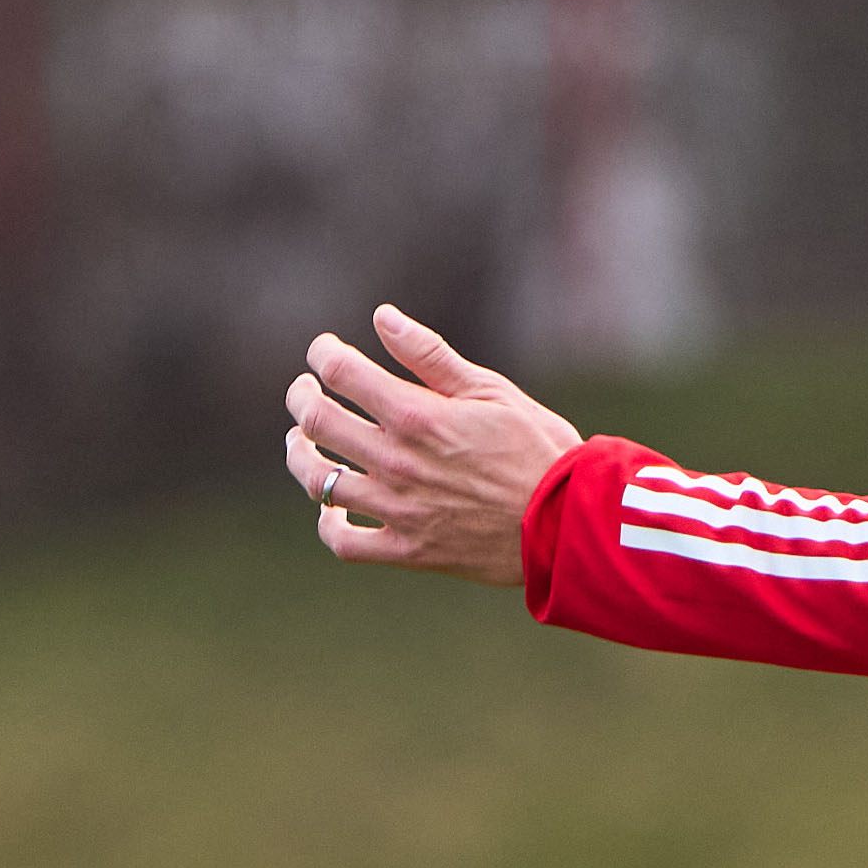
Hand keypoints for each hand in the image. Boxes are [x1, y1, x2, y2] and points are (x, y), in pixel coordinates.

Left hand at [281, 304, 573, 586]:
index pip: (341, 373)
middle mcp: (396, 461)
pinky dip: (328, 525)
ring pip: (319, 481)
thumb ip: (429, 355)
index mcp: (416, 415)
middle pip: (317, 422)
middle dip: (301, 398)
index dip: (323, 355)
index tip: (324, 351)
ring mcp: (397, 509)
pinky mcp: (407, 550)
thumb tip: (382, 317)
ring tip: (303, 443)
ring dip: (301, 455)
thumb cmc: (537, 447)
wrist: (566, 522)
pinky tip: (331, 511)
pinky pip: (345, 543)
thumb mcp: (489, 389)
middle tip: (303, 390)